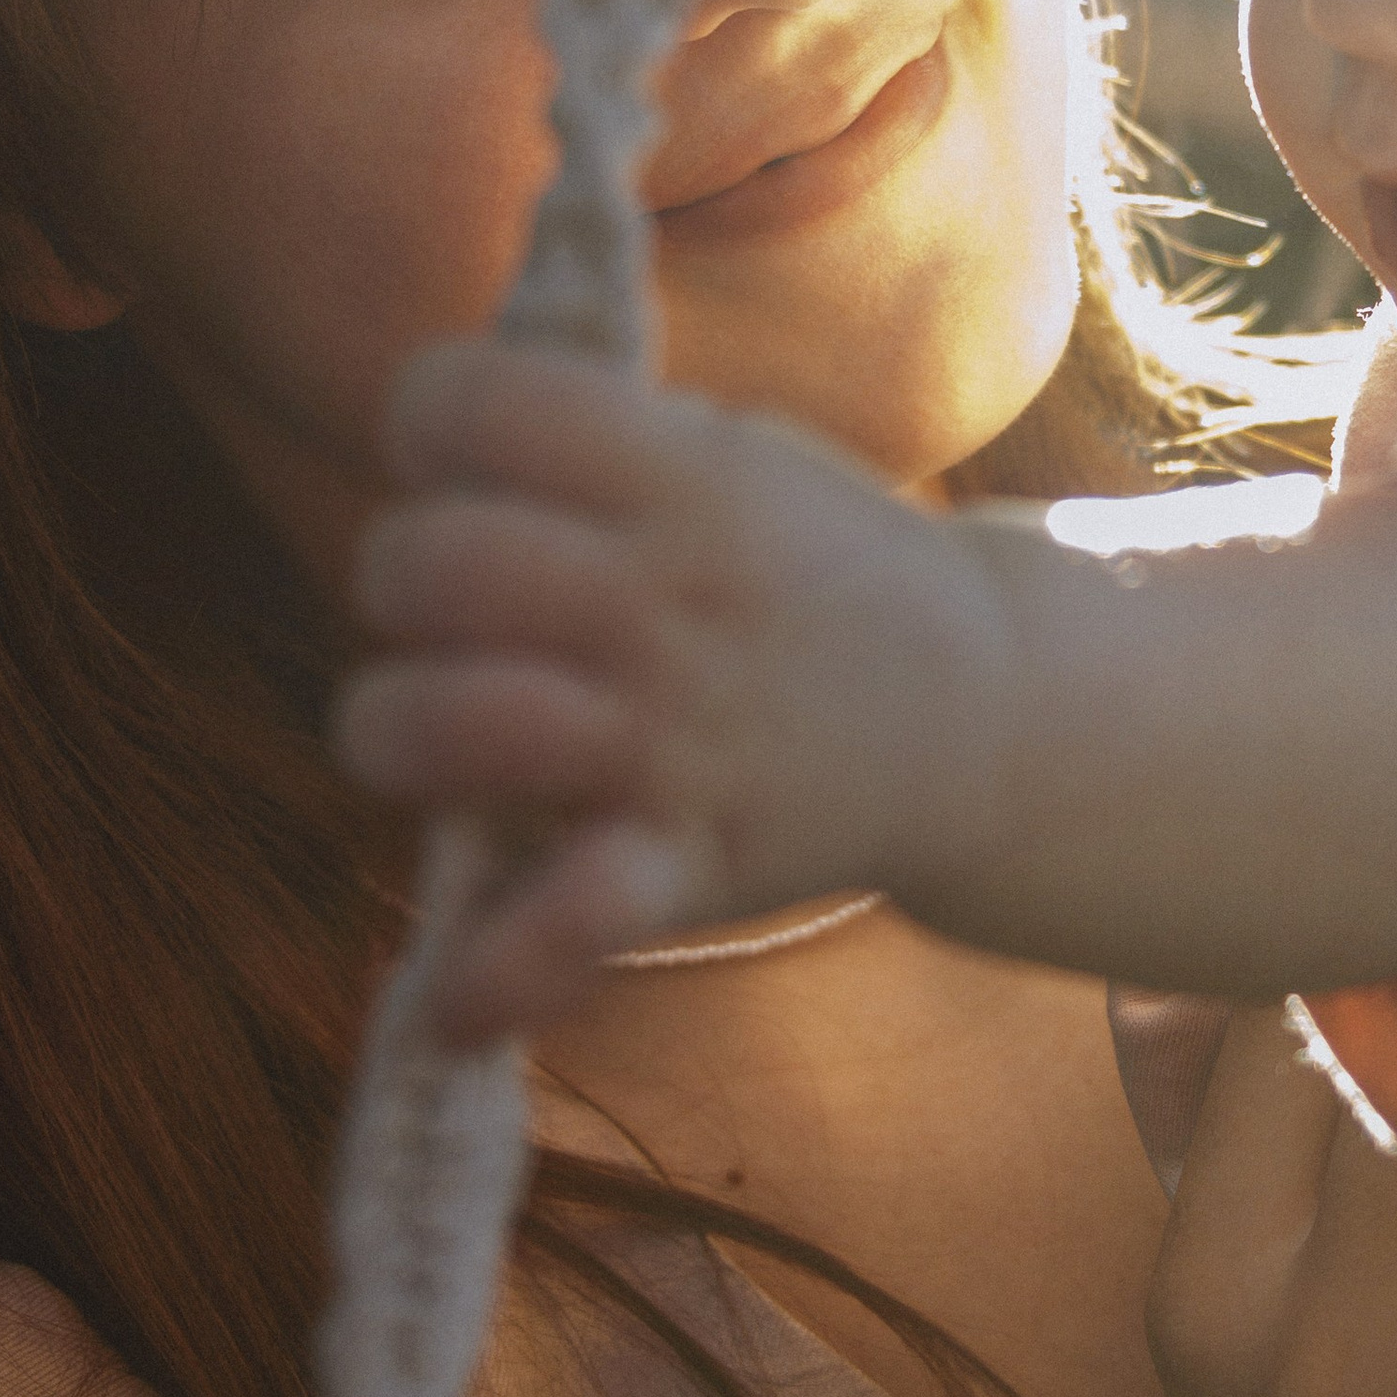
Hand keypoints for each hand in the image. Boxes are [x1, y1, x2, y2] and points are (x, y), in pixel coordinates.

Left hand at [336, 338, 1012, 1036]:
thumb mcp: (736, 456)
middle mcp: (668, 598)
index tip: (454, 455)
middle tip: (453, 607)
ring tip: (443, 733)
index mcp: (682, 474)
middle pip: (433, 561)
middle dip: (401, 575)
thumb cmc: (820, 572)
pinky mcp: (691, 864)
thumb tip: (434, 402)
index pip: (477, 401)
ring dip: (407, 730)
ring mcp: (677, 737)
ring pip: (456, 725)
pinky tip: (453, 995)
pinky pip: (572, 920)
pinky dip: (503, 969)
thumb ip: (591, 431)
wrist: (995, 714)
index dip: (430, 419)